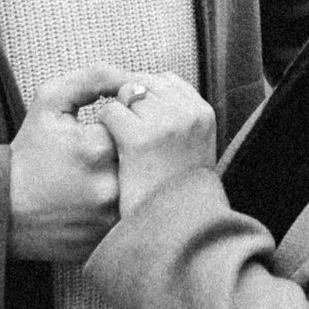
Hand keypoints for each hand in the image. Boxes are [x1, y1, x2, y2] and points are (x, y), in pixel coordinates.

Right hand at [10, 64, 125, 261]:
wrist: (2, 209)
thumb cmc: (28, 152)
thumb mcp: (50, 102)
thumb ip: (92, 79)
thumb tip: (129, 78)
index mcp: (98, 148)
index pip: (136, 124)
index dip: (123, 123)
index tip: (104, 128)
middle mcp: (110, 185)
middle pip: (143, 156)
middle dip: (131, 150)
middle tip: (104, 154)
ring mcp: (111, 217)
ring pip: (142, 186)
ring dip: (132, 178)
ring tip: (100, 175)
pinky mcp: (110, 238)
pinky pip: (133, 215)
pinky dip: (126, 204)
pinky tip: (99, 197)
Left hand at [97, 72, 216, 217]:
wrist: (172, 228)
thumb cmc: (175, 192)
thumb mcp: (194, 148)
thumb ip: (179, 117)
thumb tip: (149, 89)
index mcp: (202, 113)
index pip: (166, 81)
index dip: (147, 98)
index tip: (142, 122)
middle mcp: (186, 113)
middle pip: (144, 84)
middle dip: (130, 104)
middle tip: (129, 137)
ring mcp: (164, 123)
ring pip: (125, 95)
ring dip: (117, 116)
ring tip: (124, 146)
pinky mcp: (138, 137)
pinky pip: (110, 112)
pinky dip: (105, 129)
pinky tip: (113, 151)